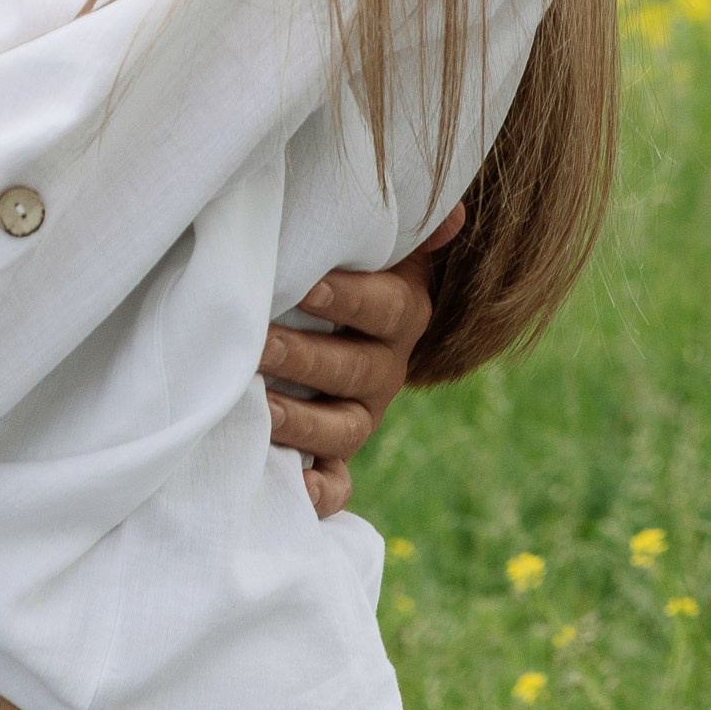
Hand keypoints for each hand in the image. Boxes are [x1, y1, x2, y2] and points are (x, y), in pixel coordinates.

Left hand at [262, 212, 460, 517]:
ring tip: (261, 408)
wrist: (338, 319)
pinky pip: (335, 483)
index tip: (305, 286)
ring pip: (343, 429)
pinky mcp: (334, 454)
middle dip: (305, 359)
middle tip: (259, 345)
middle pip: (355, 370)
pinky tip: (294, 489)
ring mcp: (360, 415)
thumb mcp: (375, 242)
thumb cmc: (340, 263)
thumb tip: (452, 217)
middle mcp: (384, 369)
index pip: (384, 308)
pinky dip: (319, 492)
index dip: (347, 297)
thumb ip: (408, 230)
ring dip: (303, 423)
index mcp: (399, 314)